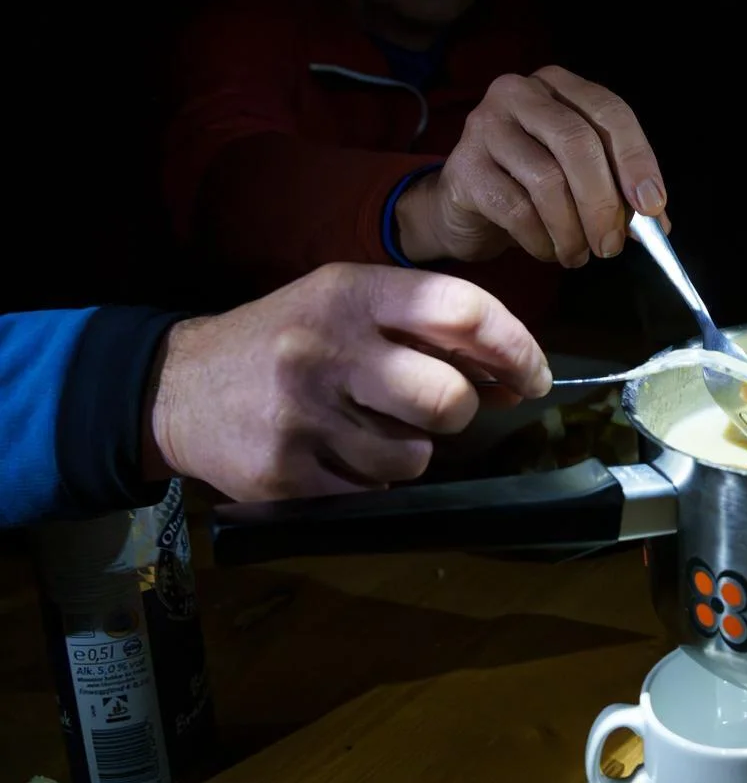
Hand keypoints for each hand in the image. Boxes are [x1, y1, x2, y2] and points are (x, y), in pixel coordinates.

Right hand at [144, 263, 551, 500]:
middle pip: (448, 398)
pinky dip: (371, 479)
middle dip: (462, 411)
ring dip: (411, 450)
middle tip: (442, 408)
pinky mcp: (283, 473)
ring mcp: (301, 413)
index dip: (515, 347)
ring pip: (416, 455)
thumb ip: (426, 327)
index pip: (462, 310)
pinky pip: (373, 491)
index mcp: (352, 292)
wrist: (178, 386)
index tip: (533, 376)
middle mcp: (326, 347)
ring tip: (369, 427)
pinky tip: (337, 452)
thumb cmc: (289, 340)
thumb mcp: (349, 303)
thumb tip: (514, 374)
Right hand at [397, 66, 667, 267]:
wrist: (463, 209)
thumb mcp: (580, 181)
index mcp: (559, 85)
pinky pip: (516, 210)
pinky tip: (548, 251)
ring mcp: (485, 126)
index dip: (636, 159)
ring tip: (579, 254)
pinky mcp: (464, 168)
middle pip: (577, 142)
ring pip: (547, 180)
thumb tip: (658, 224)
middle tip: (612, 246)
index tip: (653, 206)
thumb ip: (620, 193)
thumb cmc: (530, 188)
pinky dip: (541, 240)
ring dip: (572, 230)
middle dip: (603, 202)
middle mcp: (519, 93)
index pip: (609, 111)